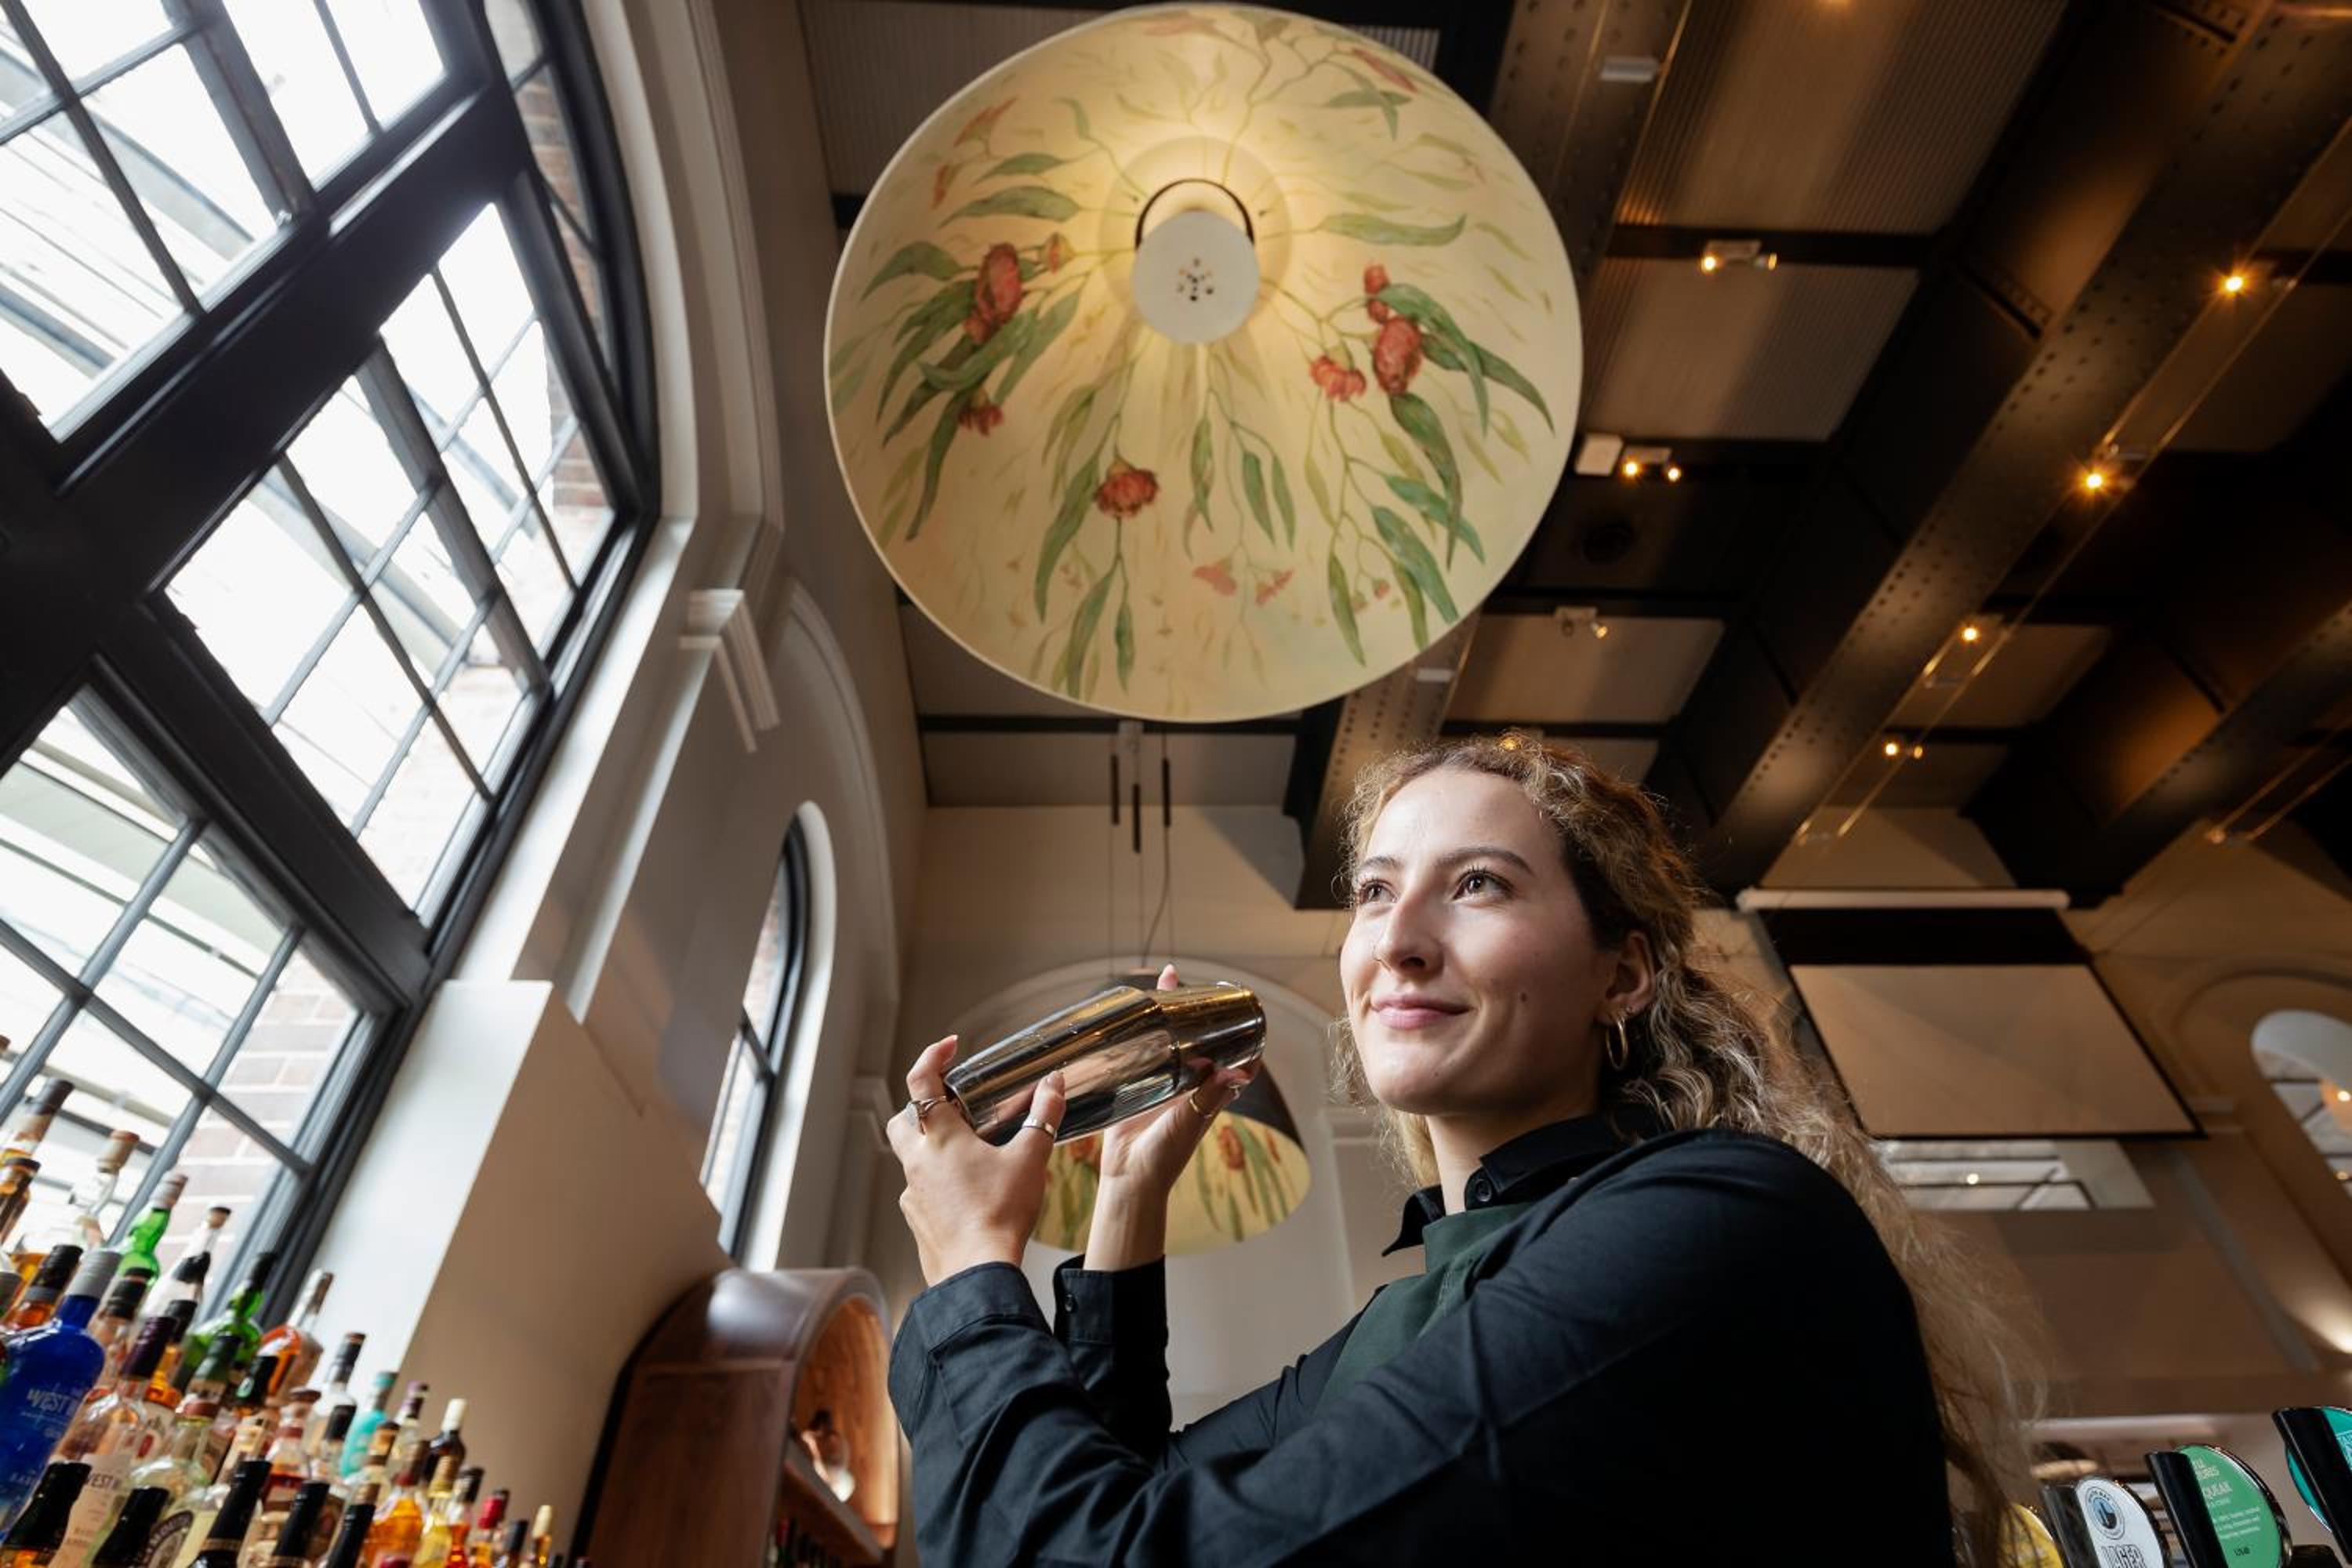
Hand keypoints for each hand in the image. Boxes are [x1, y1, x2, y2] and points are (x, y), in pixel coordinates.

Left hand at [886, 1035, 1066, 1286]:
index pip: (921, 1080)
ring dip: (931, 1146)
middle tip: (952, 1104)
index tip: (949, 1046)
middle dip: (921, 1104)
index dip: (932, 1056)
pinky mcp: (917, 1220)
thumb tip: (1055, 1084)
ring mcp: (912, 1193)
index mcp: (940, 1138)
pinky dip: (936, 1182)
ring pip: (910, 1157)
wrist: (977, 1273)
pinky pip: (919, 1190)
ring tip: (967, 1151)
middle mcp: (918, 1162)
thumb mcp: (1031, 1159)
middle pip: (903, 1118)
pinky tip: (965, 1192)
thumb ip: (1044, 1116)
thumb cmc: (1001, 1214)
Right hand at [1083, 963, 1257, 1269]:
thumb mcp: (1191, 1121)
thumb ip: (1210, 1096)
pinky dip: (1134, 1038)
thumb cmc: (1165, 1155)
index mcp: (1205, 1093)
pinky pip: (1136, 1058)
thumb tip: (1240, 1072)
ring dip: (1161, 1020)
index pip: (1227, 1056)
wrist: (1129, 1179)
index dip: (1233, 1032)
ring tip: (1156, 988)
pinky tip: (1125, 1020)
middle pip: (1193, 1042)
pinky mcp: (1134, 1091)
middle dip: (1189, 1014)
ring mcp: (1159, 1087)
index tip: (1234, 1003)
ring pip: (1164, 1045)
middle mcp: (1184, 1086)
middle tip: (1181, 981)